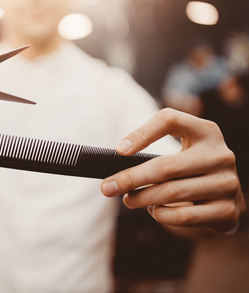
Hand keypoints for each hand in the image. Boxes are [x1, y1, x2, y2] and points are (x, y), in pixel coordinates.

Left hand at [101, 108, 245, 233]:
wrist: (228, 198)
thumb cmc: (192, 169)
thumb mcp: (182, 151)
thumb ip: (153, 151)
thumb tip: (116, 159)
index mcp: (205, 131)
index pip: (170, 120)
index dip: (142, 133)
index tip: (119, 150)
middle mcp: (220, 154)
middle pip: (165, 166)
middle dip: (130, 179)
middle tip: (107, 188)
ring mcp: (227, 183)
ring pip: (171, 193)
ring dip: (141, 199)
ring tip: (128, 200)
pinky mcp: (227, 210)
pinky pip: (183, 216)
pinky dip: (161, 215)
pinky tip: (154, 210)